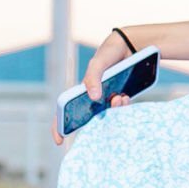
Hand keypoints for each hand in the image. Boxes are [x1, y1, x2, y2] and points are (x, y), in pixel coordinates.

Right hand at [48, 30, 134, 145]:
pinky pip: (120, 109)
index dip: (59, 126)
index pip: (64, 111)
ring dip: (115, 109)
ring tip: (120, 97)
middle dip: (98, 120)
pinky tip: (125, 96)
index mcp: (80, 91)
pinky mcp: (120, 97)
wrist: (129, 46)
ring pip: (108, 114)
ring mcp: (106, 98)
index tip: (59, 141)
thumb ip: (92, 78)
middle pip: (89, 117)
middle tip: (107, 113)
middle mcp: (92, 97)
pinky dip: (123, 106)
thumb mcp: (98, 64)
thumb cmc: (108, 54)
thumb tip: (93, 97)